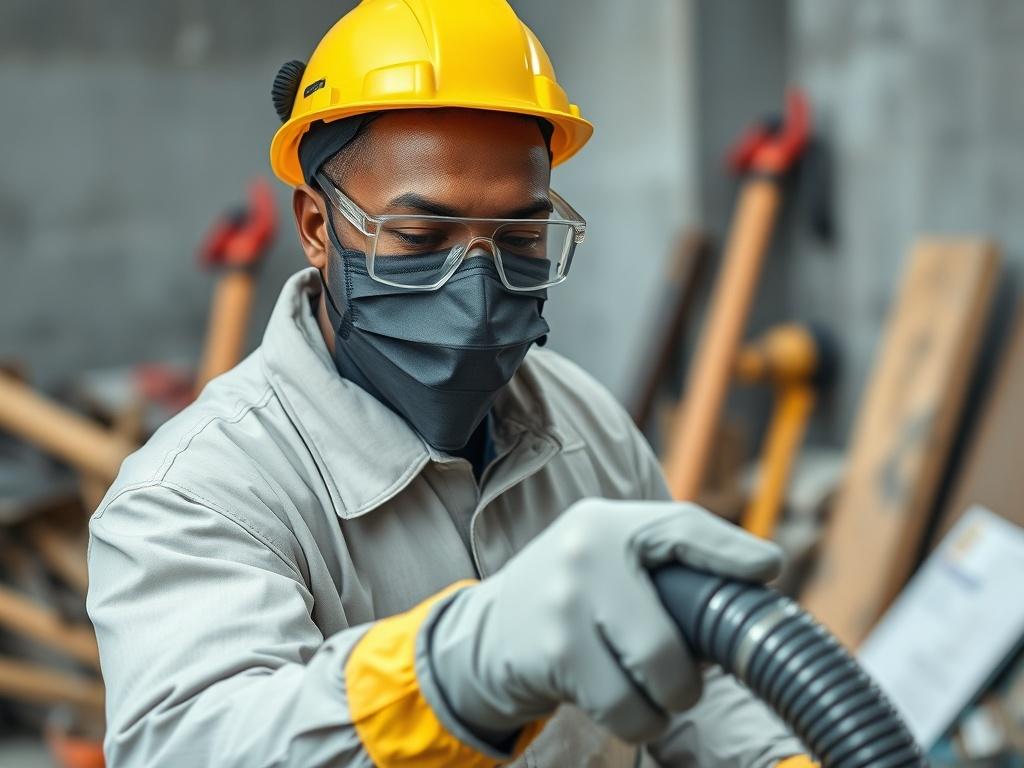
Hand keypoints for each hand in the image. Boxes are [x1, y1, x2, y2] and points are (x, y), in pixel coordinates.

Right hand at [425, 497, 782, 743]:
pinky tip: (616, 699)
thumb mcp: (604, 560)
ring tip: (643, 689)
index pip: (681, 526)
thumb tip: (751, 587)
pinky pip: (627, 707)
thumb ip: (661, 565)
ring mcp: (566, 601)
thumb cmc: (569, 600)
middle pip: (679, 628)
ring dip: (664, 701)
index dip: (729, 550)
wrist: (484, 634)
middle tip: (682, 681)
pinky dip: (636, 718)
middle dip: (690, 674)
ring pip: (659, 675)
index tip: (769, 569)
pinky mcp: (554, 650)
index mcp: (608, 523)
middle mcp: (586, 551)